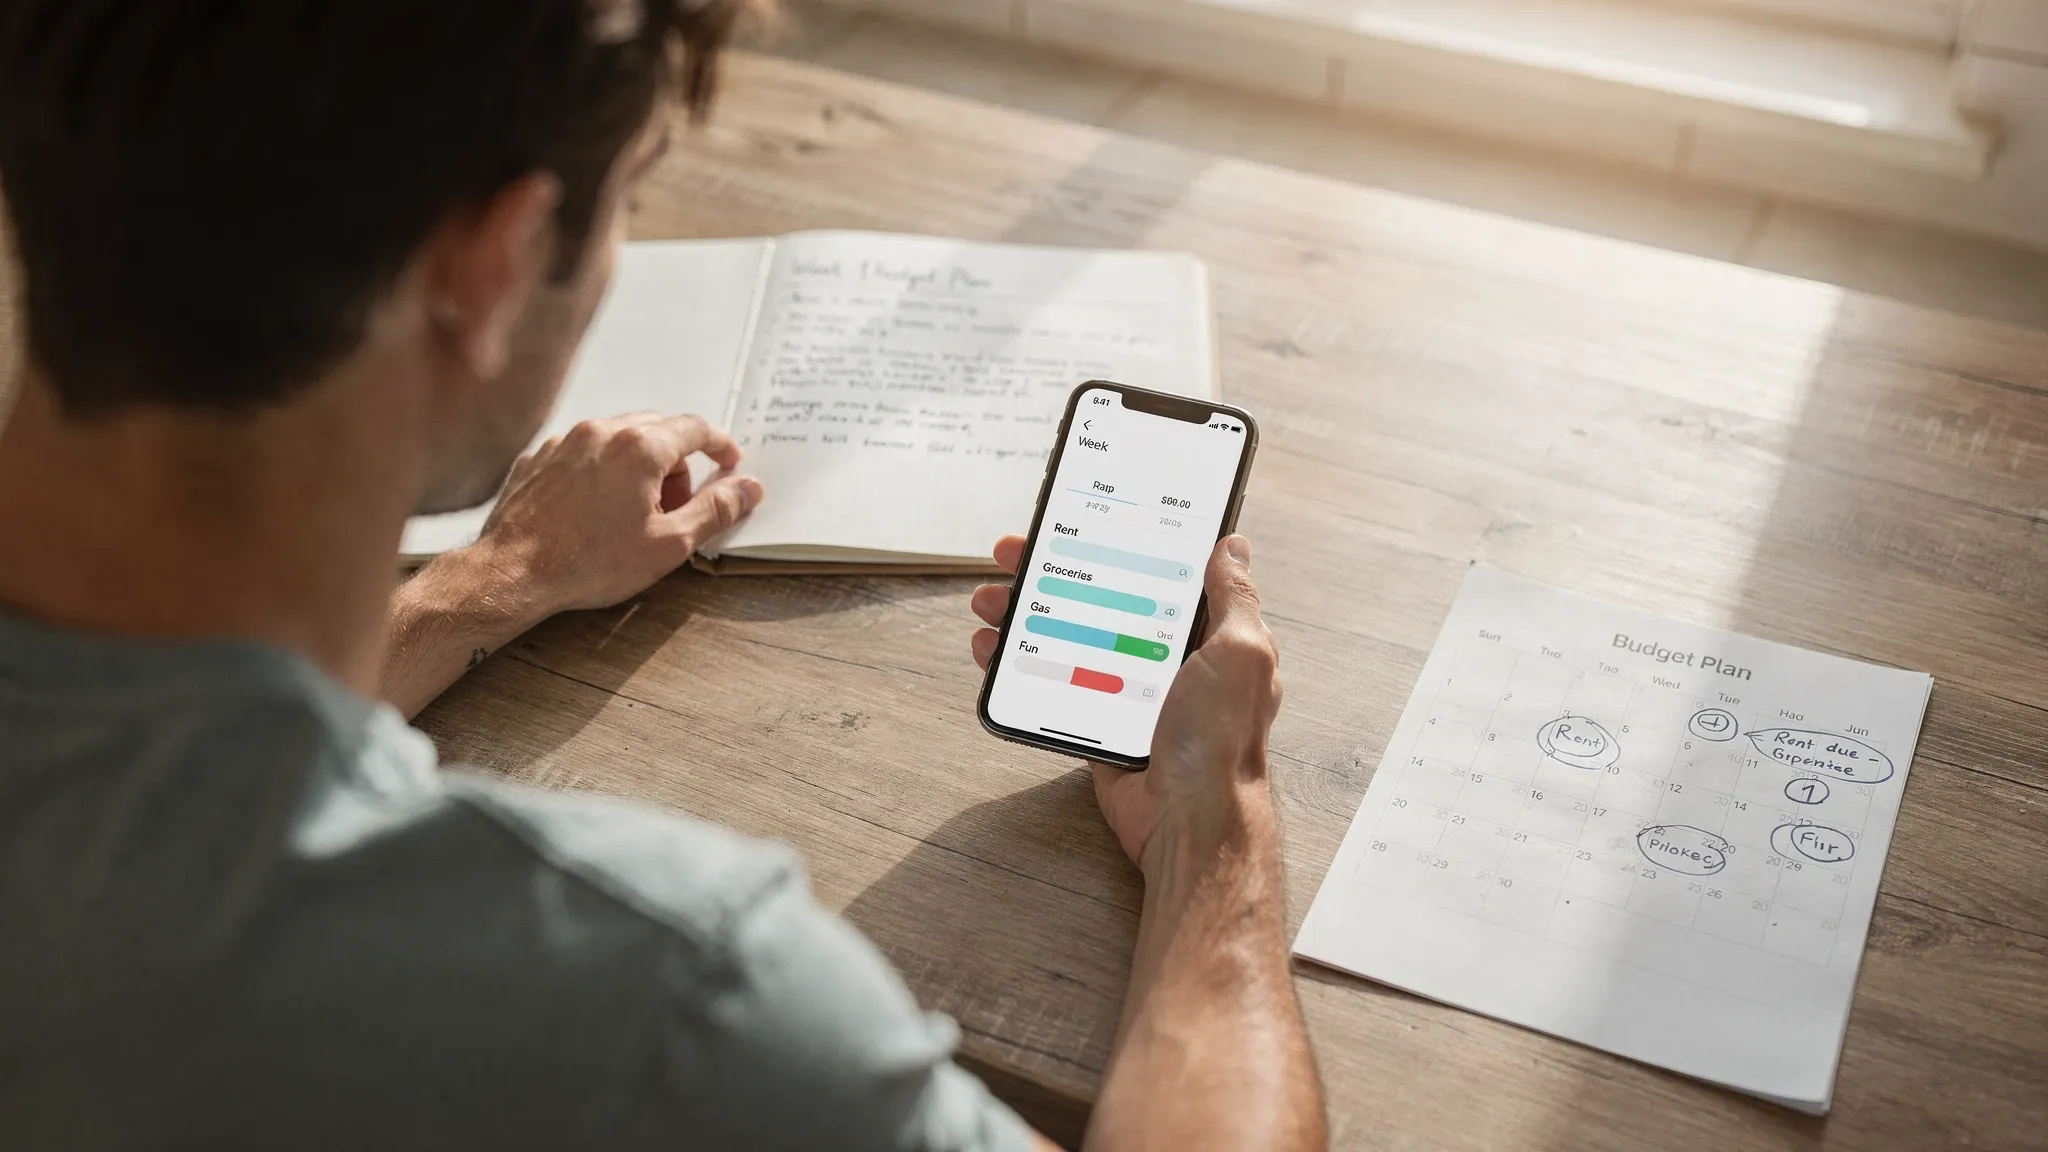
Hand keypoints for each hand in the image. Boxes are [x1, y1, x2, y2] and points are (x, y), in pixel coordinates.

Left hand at [469, 411, 762, 615]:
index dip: (720, 446)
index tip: (729, 464)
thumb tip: (749, 487)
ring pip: (619, 437)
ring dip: (640, 464)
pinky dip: (602, 470)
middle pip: (658, 429)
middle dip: (678, 462)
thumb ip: (716, 510)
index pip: (696, 428)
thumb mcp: (669, 544)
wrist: (512, 573)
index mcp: (640, 447)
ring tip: (635, 512)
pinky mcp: (538, 457)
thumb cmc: (589, 562)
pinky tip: (596, 510)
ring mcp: (565, 441)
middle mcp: (602, 431)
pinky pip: (584, 451)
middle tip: (678, 506)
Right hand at [971, 534, 1282, 875]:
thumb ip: (1233, 596)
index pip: (1153, 572)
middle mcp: (1167, 658)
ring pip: (1066, 637)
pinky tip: (993, 649)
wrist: (1190, 819)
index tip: (1074, 523)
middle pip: (1098, 599)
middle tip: (1010, 558)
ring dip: (1022, 614)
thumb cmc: (1222, 740)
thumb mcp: (1241, 652)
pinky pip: (1052, 683)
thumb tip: (1233, 545)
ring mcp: (1128, 690)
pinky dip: (1018, 665)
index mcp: (1205, 634)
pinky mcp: (1098, 722)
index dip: (1113, 543)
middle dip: (1049, 574)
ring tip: (989, 601)